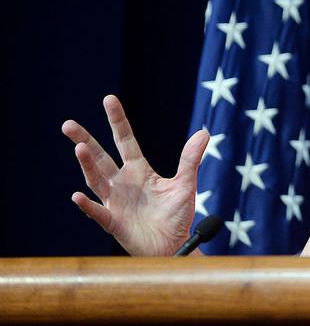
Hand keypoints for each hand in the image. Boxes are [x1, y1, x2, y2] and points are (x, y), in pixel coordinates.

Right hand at [62, 95, 208, 255]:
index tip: (109, 99)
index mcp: (139, 170)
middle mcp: (122, 183)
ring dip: (87, 166)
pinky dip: (88, 205)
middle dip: (85, 141)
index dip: (118, 121)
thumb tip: (204, 132)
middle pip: (100, 157)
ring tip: (78, 148)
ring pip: (96, 180)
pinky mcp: (114, 223)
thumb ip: (191, 159)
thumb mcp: (186, 184)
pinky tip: (78, 196)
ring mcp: (115, 202)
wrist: (174, 246)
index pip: (125, 140)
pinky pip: (98, 213)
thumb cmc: (177, 215)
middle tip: (68, 124)